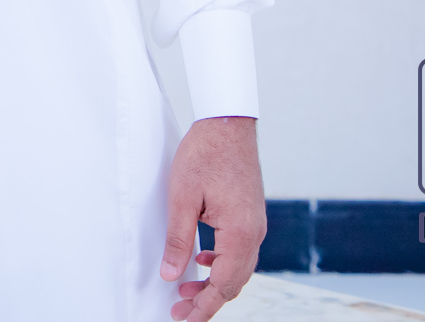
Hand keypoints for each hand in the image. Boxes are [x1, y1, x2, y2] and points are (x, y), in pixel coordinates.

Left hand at [161, 116, 264, 320]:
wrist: (228, 124)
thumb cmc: (204, 155)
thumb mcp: (181, 198)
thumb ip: (177, 240)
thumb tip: (170, 275)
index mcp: (239, 234)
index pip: (223, 285)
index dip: (204, 307)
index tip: (184, 320)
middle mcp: (253, 233)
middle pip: (233, 282)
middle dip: (207, 300)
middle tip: (179, 311)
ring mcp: (255, 224)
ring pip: (238, 268)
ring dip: (214, 282)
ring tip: (186, 290)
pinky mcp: (250, 214)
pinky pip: (239, 250)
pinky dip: (221, 262)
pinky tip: (202, 260)